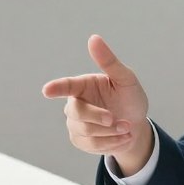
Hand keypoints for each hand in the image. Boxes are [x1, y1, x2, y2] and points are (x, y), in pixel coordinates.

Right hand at [42, 34, 152, 175]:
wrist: (135, 125)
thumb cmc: (130, 98)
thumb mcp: (126, 79)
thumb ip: (109, 61)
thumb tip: (94, 38)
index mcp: (83, 85)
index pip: (67, 86)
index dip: (57, 88)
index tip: (47, 90)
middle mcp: (75, 104)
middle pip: (77, 113)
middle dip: (100, 119)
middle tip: (119, 121)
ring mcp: (75, 124)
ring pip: (86, 132)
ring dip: (111, 133)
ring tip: (127, 128)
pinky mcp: (80, 141)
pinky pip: (92, 146)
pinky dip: (112, 143)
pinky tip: (122, 138)